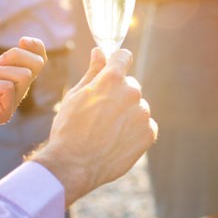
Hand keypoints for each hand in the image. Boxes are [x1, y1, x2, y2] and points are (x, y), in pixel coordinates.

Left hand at [0, 14, 46, 128]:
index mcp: (7, 74)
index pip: (38, 60)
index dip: (36, 47)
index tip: (21, 39)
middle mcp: (13, 89)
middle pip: (37, 64)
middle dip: (15, 56)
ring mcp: (9, 103)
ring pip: (24, 75)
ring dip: (0, 72)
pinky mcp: (2, 114)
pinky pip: (10, 89)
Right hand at [31, 48, 156, 205]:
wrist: (73, 166)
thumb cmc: (69, 129)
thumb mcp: (76, 96)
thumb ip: (93, 71)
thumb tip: (99, 51)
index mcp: (112, 79)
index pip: (123, 56)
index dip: (116, 62)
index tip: (112, 69)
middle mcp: (132, 92)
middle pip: (130, 85)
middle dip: (118, 94)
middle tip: (99, 115)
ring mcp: (143, 113)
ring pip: (137, 107)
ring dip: (127, 114)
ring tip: (106, 132)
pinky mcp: (149, 132)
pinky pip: (144, 125)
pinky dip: (134, 131)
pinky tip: (116, 141)